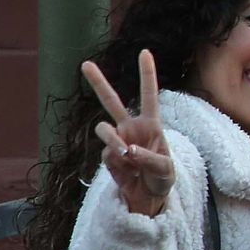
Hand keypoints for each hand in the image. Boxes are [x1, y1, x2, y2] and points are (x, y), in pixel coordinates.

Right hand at [82, 49, 175, 216]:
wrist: (148, 197)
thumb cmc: (162, 179)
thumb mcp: (165, 169)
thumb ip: (148, 158)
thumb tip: (126, 150)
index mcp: (151, 124)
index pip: (148, 95)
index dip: (147, 74)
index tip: (145, 52)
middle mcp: (131, 127)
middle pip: (111, 101)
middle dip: (98, 82)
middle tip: (85, 64)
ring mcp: (117, 140)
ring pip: (102, 129)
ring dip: (112, 140)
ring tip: (125, 156)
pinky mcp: (107, 155)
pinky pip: (107, 154)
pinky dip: (117, 164)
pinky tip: (128, 172)